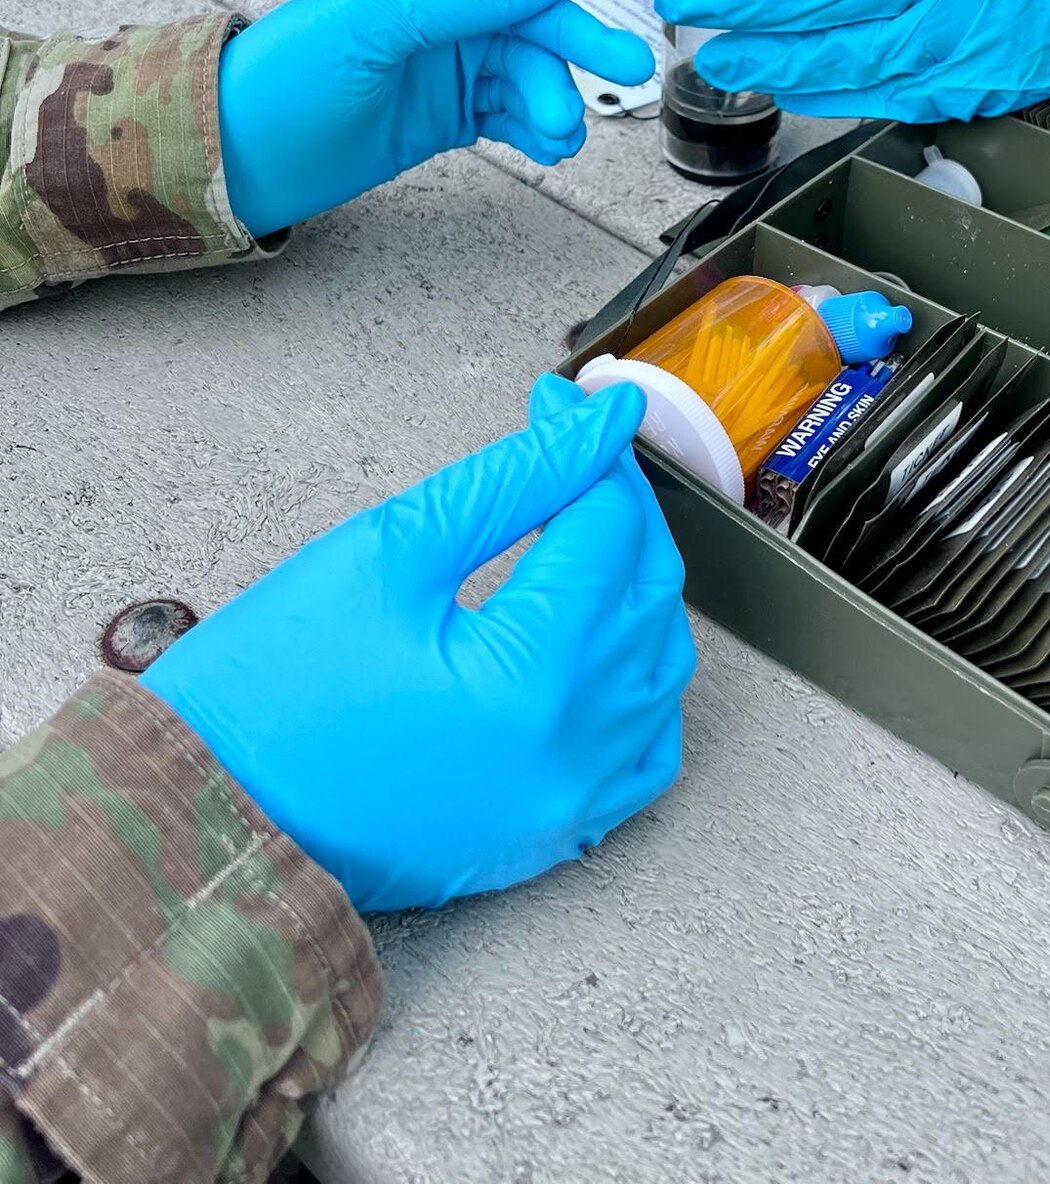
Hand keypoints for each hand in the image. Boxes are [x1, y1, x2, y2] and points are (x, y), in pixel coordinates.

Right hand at [142, 376, 694, 911]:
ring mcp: (569, 802)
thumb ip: (516, 477)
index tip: (555, 398)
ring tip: (580, 530)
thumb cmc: (269, 691)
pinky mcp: (549, 833)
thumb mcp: (390, 550)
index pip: (609, 525)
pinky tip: (602, 641)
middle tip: (569, 449)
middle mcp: (575, 749)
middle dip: (619, 506)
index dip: (585, 446)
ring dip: (636, 588)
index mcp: (537, 675)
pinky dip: (639, 686)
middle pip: (650, 590)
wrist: (206, 819)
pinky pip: (641, 753)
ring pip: (661, 669)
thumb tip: (601, 420)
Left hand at [219, 0, 654, 235]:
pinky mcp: (442, 123)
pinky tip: (550, 149)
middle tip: (613, 93)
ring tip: (561, 140)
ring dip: (553, 108)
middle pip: (532, 42)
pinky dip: (535, 133)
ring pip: (526, 85)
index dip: (569, 20)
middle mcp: (442, 29)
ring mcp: (444, 77)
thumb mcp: (374, 23)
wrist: (236, 154)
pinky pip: (507, 120)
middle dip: (573, 68)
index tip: (613, 50)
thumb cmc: (287, 78)